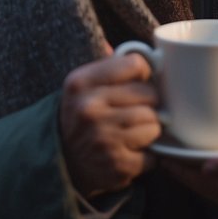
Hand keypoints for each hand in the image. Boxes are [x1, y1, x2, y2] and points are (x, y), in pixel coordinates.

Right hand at [59, 52, 161, 198]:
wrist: (63, 160)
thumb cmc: (83, 115)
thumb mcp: (84, 85)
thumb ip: (112, 65)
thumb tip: (150, 53)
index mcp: (81, 83)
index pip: (134, 64)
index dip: (144, 72)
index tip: (141, 80)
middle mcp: (89, 109)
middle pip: (150, 95)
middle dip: (150, 103)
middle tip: (138, 108)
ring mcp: (103, 139)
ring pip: (154, 124)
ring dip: (150, 128)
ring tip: (133, 130)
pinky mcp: (116, 165)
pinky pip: (152, 154)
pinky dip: (147, 154)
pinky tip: (130, 150)